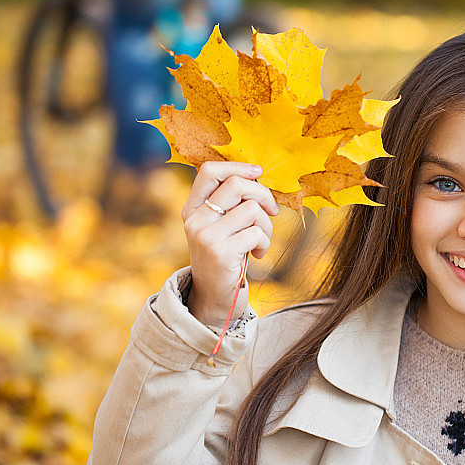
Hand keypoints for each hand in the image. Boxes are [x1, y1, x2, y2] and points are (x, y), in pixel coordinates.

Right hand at [181, 161, 278, 327]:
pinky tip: (258, 255)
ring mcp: (205, 236)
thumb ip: (231, 204)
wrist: (214, 298)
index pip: (210, 171)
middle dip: (263, 196)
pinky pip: (256, 233)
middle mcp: (195, 220)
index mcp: (193, 209)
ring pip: (252, 209)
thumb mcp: (222, 227)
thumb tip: (258, 177)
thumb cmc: (226, 258)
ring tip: (262, 240)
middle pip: (237, 185)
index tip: (258, 173)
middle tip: (271, 212)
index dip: (238, 166)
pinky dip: (265, 243)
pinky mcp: (220, 252)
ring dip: (267, 226)